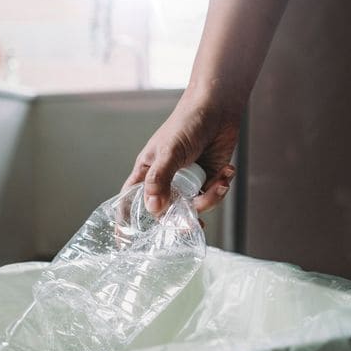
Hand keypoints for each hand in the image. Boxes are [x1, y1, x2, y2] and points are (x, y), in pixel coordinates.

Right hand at [122, 89, 240, 214]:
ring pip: (193, 208)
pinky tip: (226, 171)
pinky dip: (221, 187)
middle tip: (193, 222)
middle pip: (166, 212)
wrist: (219, 109)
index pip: (130, 201)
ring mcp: (187, 182)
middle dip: (182, 218)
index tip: (124, 242)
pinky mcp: (207, 180)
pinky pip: (211, 198)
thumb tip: (154, 209)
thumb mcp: (169, 152)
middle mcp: (165, 181)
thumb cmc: (187, 123)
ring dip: (210, 198)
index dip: (126, 222)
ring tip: (220, 180)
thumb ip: (160, 180)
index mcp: (147, 173)